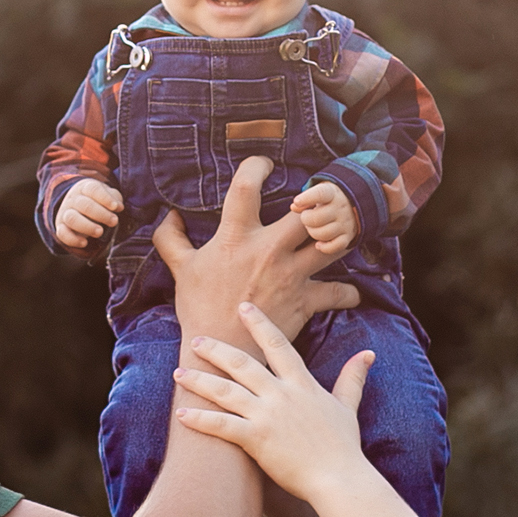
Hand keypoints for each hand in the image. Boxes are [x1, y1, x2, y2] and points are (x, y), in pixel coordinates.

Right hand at [55, 179, 123, 247]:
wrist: (79, 208)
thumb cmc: (98, 202)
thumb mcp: (107, 196)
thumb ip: (114, 199)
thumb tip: (118, 206)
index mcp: (85, 188)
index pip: (93, 189)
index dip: (105, 198)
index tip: (116, 207)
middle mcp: (73, 199)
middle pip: (84, 204)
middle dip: (100, 214)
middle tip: (114, 221)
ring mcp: (65, 213)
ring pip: (72, 218)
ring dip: (87, 226)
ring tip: (100, 232)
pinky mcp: (61, 227)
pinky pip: (62, 233)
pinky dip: (72, 239)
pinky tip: (84, 243)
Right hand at [155, 156, 358, 348]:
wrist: (219, 351)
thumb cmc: (199, 308)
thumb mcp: (181, 269)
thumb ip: (171, 239)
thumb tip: (168, 214)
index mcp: (236, 237)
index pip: (246, 187)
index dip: (256, 166)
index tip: (263, 165)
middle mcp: (268, 251)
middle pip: (307, 212)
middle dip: (317, 202)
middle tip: (317, 202)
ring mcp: (291, 275)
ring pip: (331, 245)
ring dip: (340, 238)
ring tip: (339, 235)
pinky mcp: (306, 300)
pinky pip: (339, 292)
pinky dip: (348, 293)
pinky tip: (349, 292)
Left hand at [173, 303, 374, 502]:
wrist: (339, 478)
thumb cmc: (343, 446)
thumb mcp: (347, 406)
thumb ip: (352, 377)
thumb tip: (368, 354)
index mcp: (301, 384)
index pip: (278, 345)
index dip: (259, 324)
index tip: (243, 307)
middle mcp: (281, 395)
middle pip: (242, 363)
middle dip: (217, 350)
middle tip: (196, 339)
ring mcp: (267, 416)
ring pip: (226, 391)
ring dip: (200, 381)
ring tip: (179, 372)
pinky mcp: (256, 439)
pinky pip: (221, 425)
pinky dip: (200, 419)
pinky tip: (181, 414)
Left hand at [290, 182, 357, 254]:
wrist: (352, 205)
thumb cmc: (327, 200)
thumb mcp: (317, 194)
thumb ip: (305, 200)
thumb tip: (294, 207)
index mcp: (332, 194)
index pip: (321, 194)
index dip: (307, 198)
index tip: (297, 201)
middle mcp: (340, 208)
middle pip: (318, 218)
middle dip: (306, 220)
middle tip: (305, 218)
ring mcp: (345, 223)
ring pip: (325, 234)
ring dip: (313, 233)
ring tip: (312, 228)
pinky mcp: (348, 236)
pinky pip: (337, 246)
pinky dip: (326, 248)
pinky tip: (318, 245)